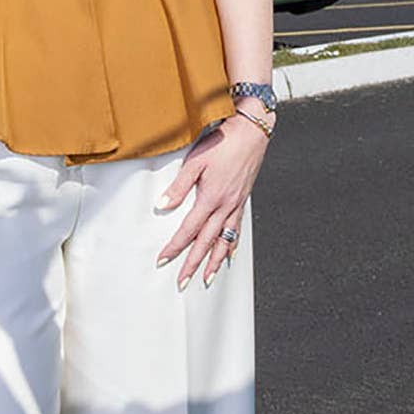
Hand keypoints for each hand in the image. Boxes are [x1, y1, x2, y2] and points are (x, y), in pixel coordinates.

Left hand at [156, 107, 267, 287]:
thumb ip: (179, 186)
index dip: (175, 247)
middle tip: (182, 282)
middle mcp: (225, 206)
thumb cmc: (222, 143)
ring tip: (207, 278)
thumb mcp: (195, 161)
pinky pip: (236, 229)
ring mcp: (236, 205)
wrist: (250, 132)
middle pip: (206, 242)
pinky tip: (228, 255)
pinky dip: (231, 245)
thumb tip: (162, 206)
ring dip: (214, 262)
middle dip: (193, 264)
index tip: (163, 260)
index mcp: (211, 198)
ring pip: (224, 241)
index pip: (188, 230)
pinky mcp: (242, 201)